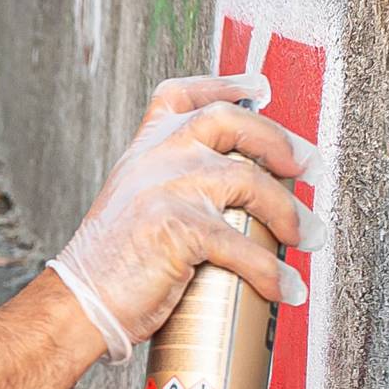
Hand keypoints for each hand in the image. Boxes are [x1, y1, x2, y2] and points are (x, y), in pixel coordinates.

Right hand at [44, 72, 327, 360]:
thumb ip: (169, 185)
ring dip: (291, 213)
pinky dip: (273, 271)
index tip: (260, 87)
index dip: (226, 85)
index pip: (185, 96)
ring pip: (251, 182)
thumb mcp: (134, 204)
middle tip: (308, 167)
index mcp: (145, 150)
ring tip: (310, 238)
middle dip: (281, 142)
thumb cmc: (110, 266)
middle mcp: (157, 157)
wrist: (78, 303)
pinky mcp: (180, 227)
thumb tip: (230, 196)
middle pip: (232, 122)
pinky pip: (245, 246)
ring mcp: (168, 188)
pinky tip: (286, 288)